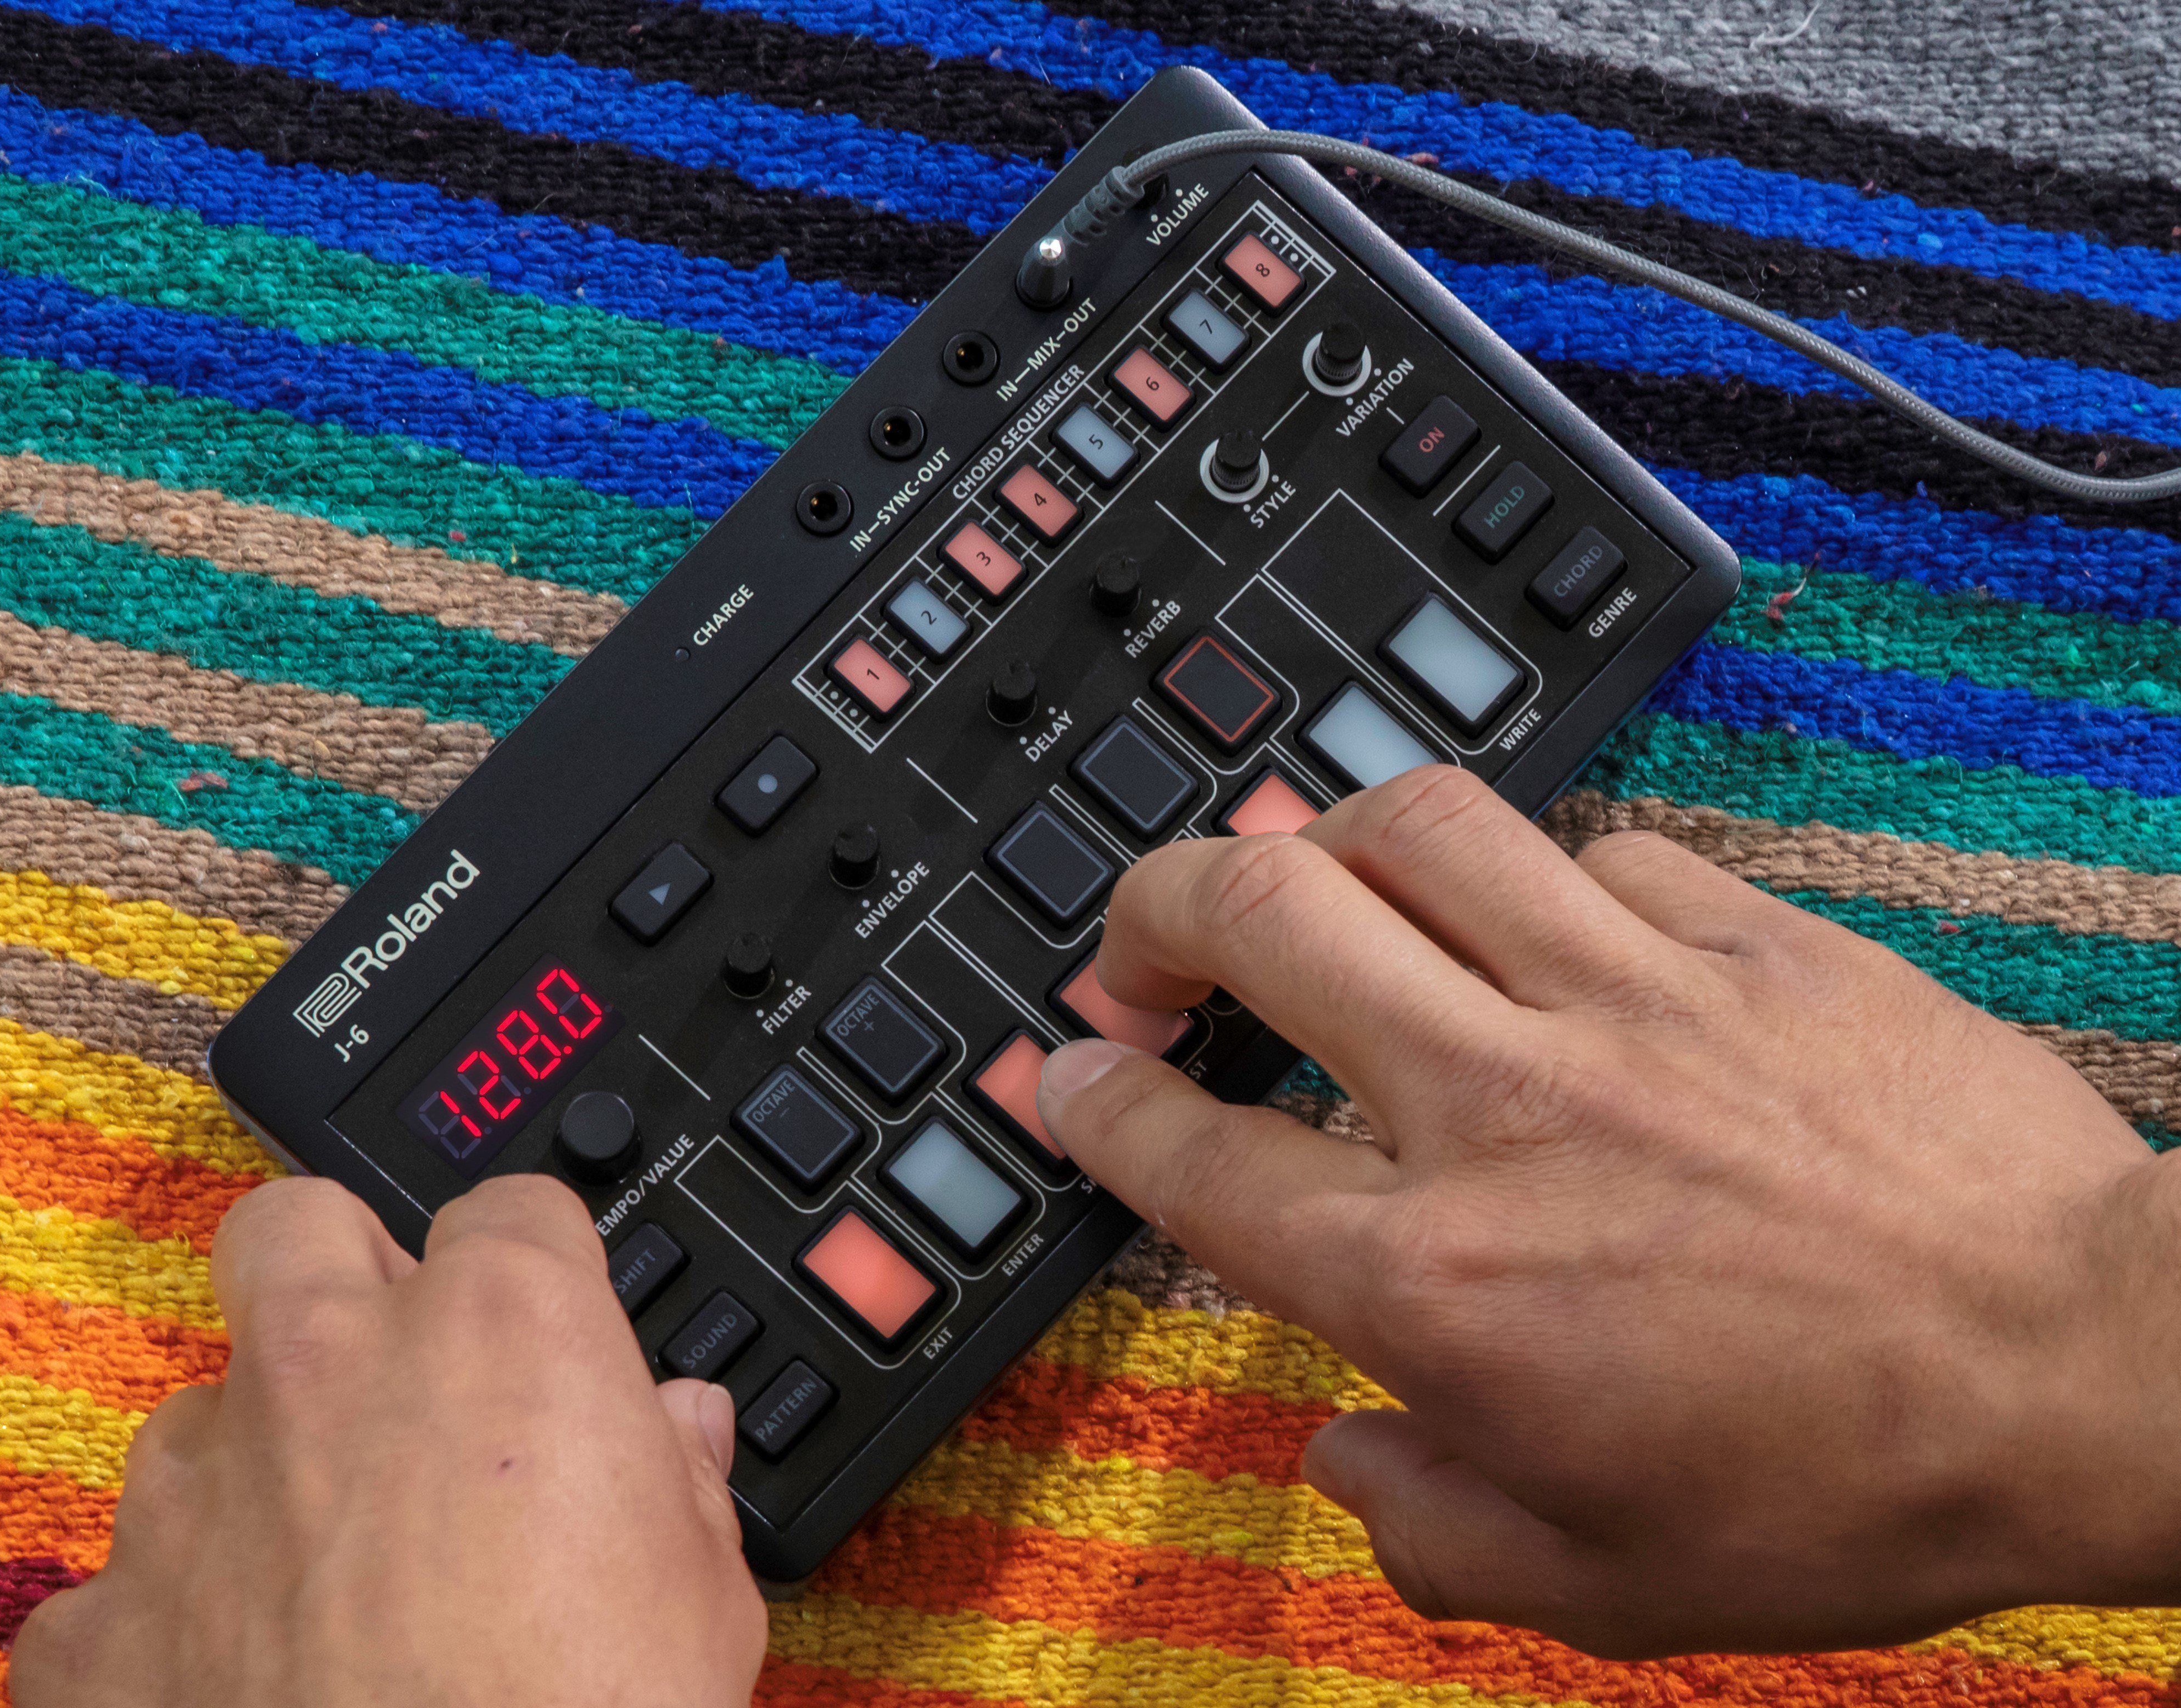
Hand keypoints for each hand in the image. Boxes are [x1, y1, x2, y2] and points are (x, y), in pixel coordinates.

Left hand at [10, 1175, 766, 1705]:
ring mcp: (197, 1492)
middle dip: (336, 1278)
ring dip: (251, 1471)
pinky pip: (108, 1597)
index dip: (536, 1271)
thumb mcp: (703, 1595)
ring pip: (193, 1412)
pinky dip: (162, 1634)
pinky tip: (230, 1692)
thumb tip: (676, 1432)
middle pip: (295, 1228)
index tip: (547, 1331)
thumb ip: (675, 1480)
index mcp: (499, 1332)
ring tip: (321, 1582)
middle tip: (393, 1379)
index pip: (510, 1212)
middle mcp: (330, 1369)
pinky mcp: (103, 1628)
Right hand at [1039, 766, 2178, 1656]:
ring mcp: (1626, 998)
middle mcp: (1501, 1109)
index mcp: (1437, 1279)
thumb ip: (1424, 1530)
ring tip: (1318, 887)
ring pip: (1411, 823)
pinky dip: (1534, 878)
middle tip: (1149, 944)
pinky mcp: (1747, 938)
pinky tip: (1544, 930)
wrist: (2091, 1378)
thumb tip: (1346, 1462)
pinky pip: (1593, 848)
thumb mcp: (1599, 1588)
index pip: (1192, 1151)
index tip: (1077, 1076)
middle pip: (1258, 912)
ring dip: (1323, 842)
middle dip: (1156, 904)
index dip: (1100, 1100)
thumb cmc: (1857, 1487)